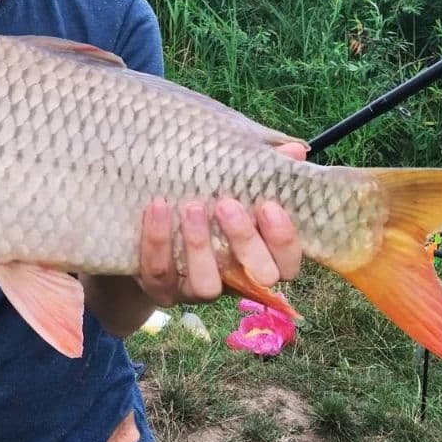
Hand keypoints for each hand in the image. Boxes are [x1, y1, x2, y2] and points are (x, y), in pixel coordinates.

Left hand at [136, 141, 307, 307]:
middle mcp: (235, 282)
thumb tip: (294, 151)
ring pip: (206, 285)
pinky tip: (158, 208)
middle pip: (256, 277)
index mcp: (261, 261)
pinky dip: (158, 239)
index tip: (269, 206)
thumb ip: (265, 175)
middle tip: (227, 204)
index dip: (283, 240)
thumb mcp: (236, 189)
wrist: (147, 230)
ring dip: (199, 245)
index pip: (287, 264)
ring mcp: (197, 291)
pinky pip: (159, 272)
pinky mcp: (161, 290)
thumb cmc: (209, 208)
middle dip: (244, 241)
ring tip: (192, 207)